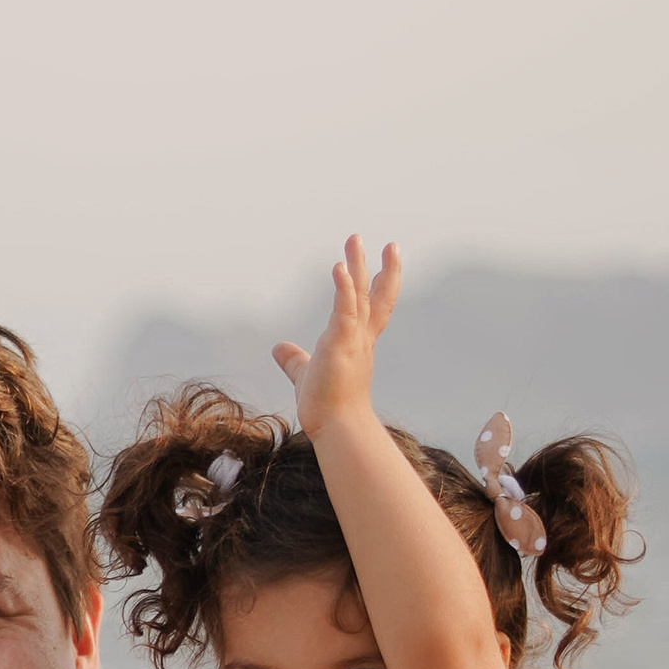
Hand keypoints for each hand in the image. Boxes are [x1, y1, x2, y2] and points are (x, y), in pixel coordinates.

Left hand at [272, 233, 400, 437]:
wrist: (337, 428)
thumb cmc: (326, 407)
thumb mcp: (306, 374)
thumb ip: (294, 360)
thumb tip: (278, 348)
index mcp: (356, 343)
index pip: (371, 309)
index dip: (379, 285)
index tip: (384, 263)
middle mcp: (360, 338)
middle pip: (372, 295)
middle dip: (379, 268)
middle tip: (390, 243)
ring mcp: (353, 340)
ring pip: (359, 296)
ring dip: (357, 266)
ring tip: (355, 240)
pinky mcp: (341, 345)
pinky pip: (344, 311)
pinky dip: (342, 288)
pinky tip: (338, 267)